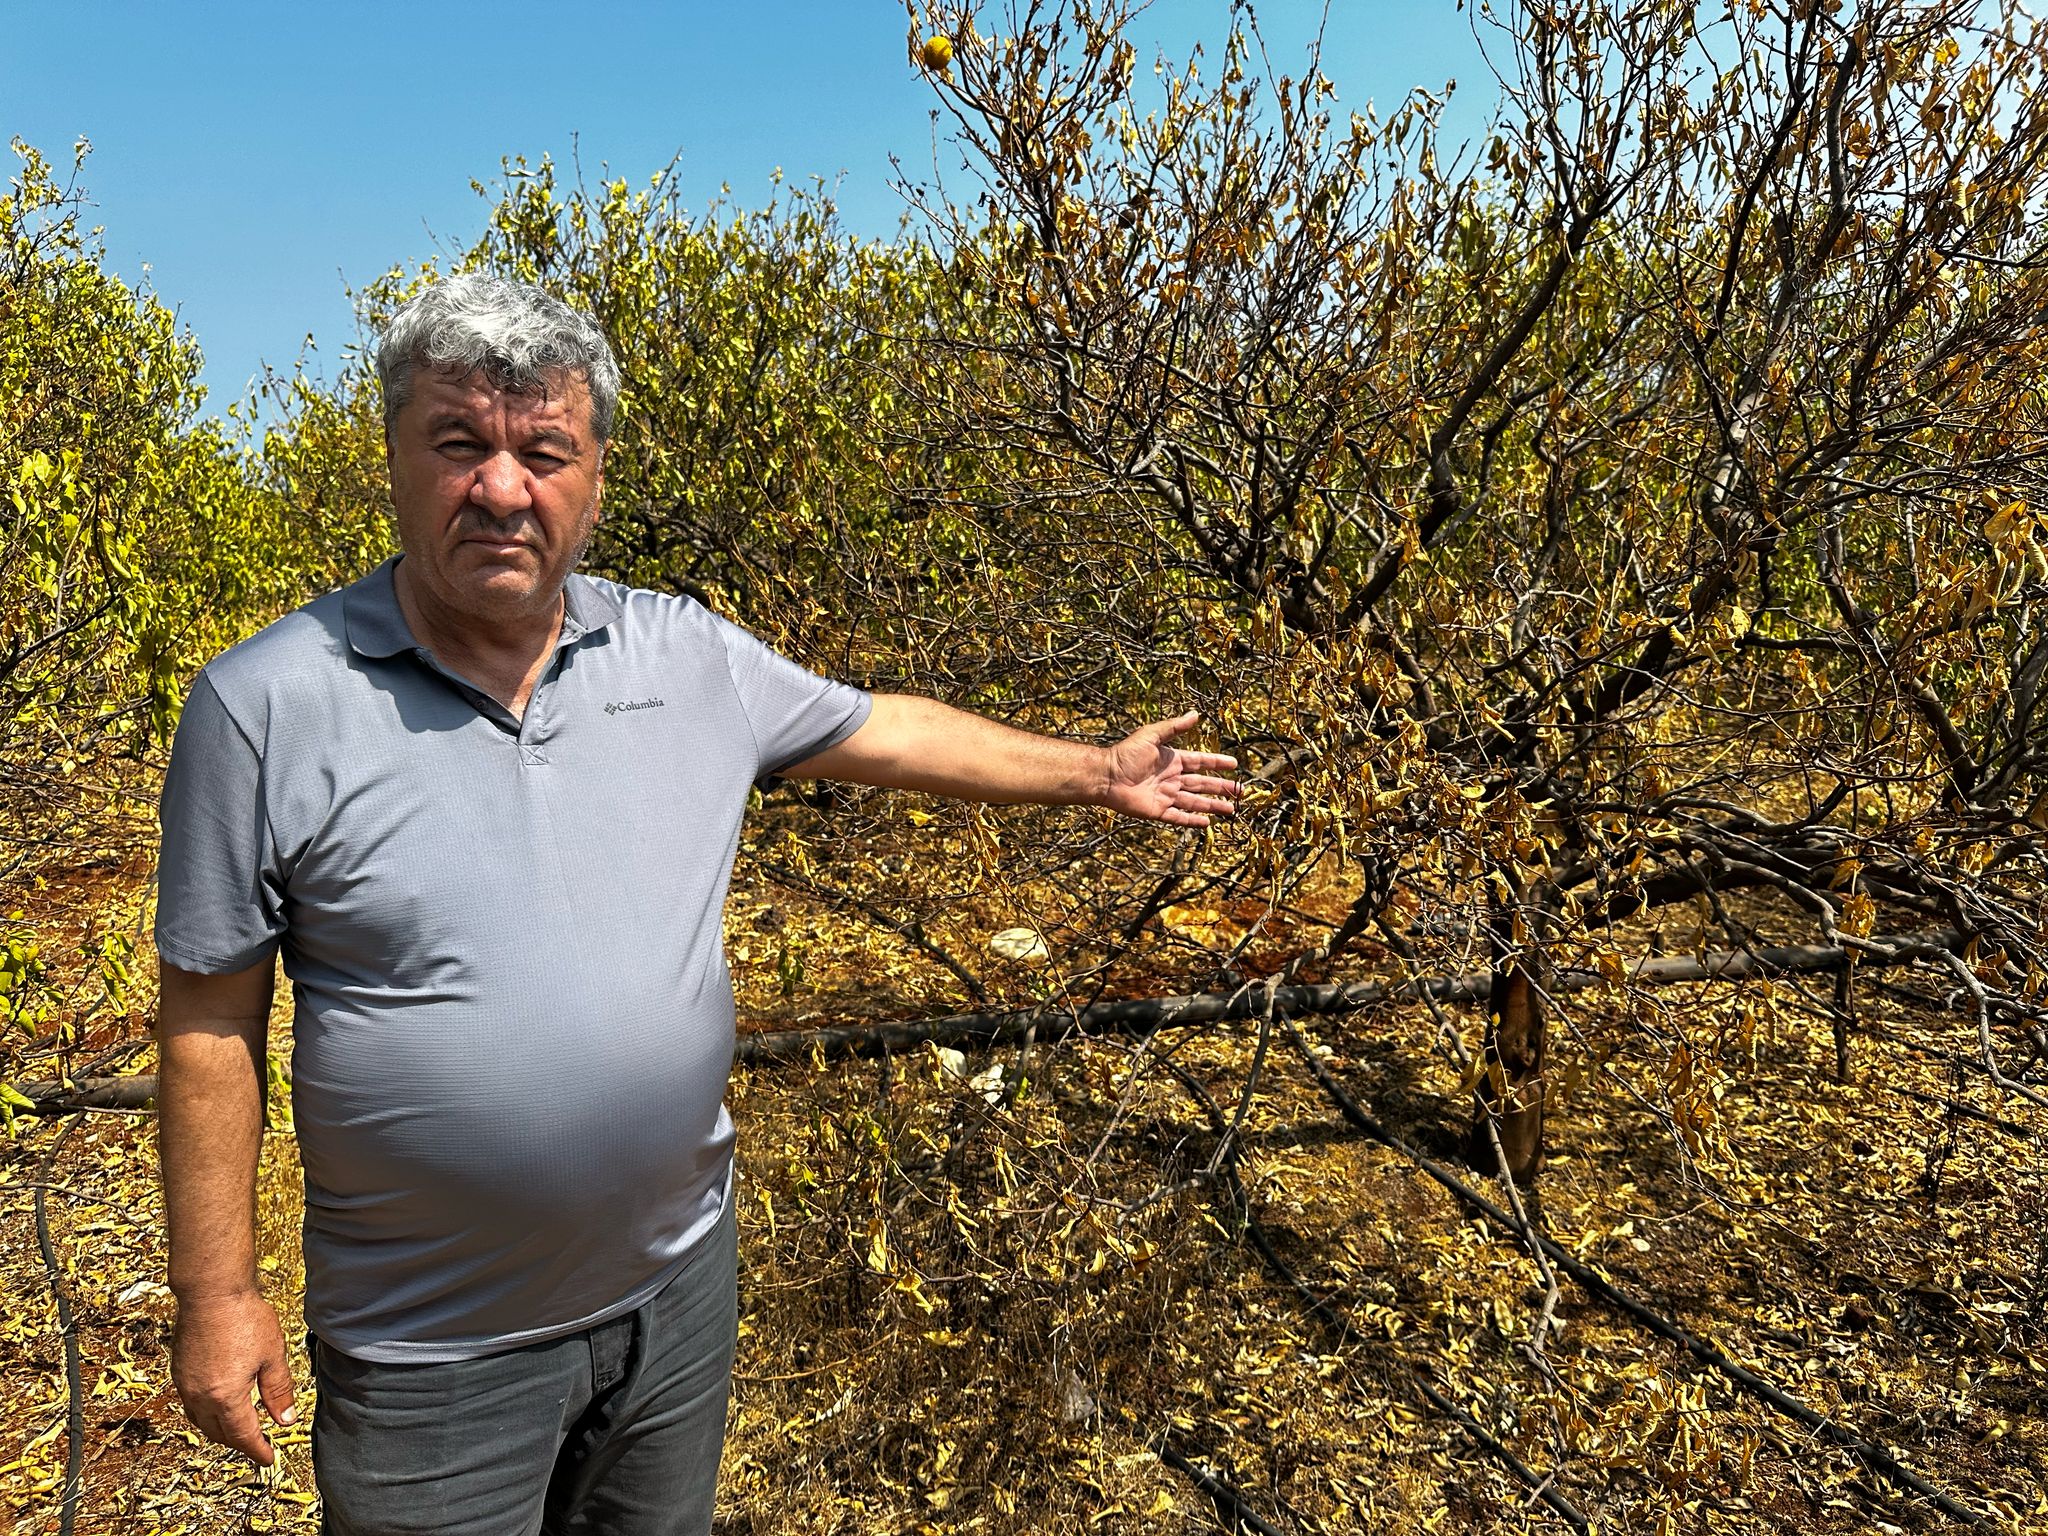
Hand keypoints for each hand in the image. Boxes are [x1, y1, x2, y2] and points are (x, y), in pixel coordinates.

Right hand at [170, 1290, 296, 1465]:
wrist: (211, 1292)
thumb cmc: (244, 1318)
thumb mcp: (272, 1356)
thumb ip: (279, 1391)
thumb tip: (285, 1419)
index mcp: (225, 1397)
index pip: (243, 1436)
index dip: (257, 1450)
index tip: (269, 1458)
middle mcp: (199, 1397)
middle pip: (219, 1433)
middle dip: (239, 1443)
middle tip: (257, 1445)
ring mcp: (185, 1385)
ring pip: (201, 1422)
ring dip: (221, 1431)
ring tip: (240, 1430)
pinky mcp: (179, 1372)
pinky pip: (191, 1405)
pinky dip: (207, 1414)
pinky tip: (219, 1406)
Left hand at [1101, 711, 1240, 825]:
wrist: (1106, 776)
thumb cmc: (1125, 754)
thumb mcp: (1151, 735)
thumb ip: (1174, 728)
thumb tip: (1195, 714)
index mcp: (1173, 760)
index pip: (1200, 762)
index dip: (1217, 763)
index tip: (1234, 764)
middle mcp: (1172, 779)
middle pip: (1202, 784)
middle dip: (1222, 787)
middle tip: (1241, 791)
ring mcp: (1166, 796)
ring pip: (1195, 802)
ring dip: (1213, 805)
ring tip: (1231, 809)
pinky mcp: (1158, 811)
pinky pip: (1179, 817)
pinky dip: (1192, 820)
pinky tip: (1207, 823)